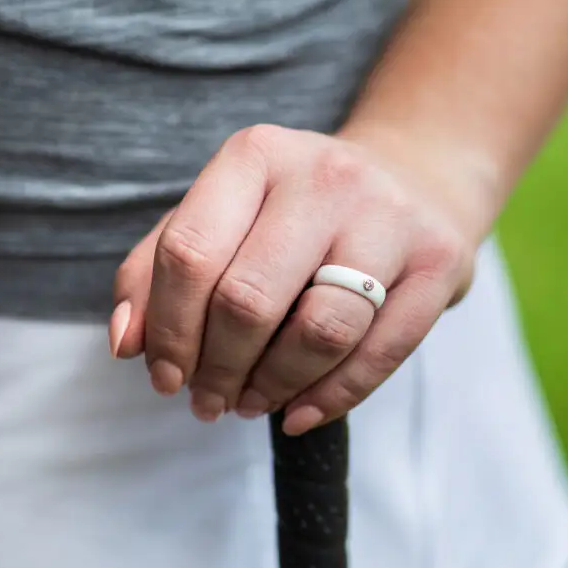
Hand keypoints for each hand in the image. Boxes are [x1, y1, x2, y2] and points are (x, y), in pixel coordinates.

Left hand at [110, 124, 482, 433]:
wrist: (416, 176)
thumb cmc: (298, 208)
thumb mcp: (224, 212)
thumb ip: (159, 268)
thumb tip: (126, 343)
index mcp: (258, 155)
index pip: (190, 253)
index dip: (169, 331)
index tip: (166, 377)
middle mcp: (327, 176)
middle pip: (249, 299)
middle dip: (218, 369)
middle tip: (210, 401)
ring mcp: (391, 217)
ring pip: (321, 331)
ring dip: (273, 387)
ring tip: (253, 403)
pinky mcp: (440, 260)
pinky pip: (382, 352)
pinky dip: (332, 398)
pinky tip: (298, 413)